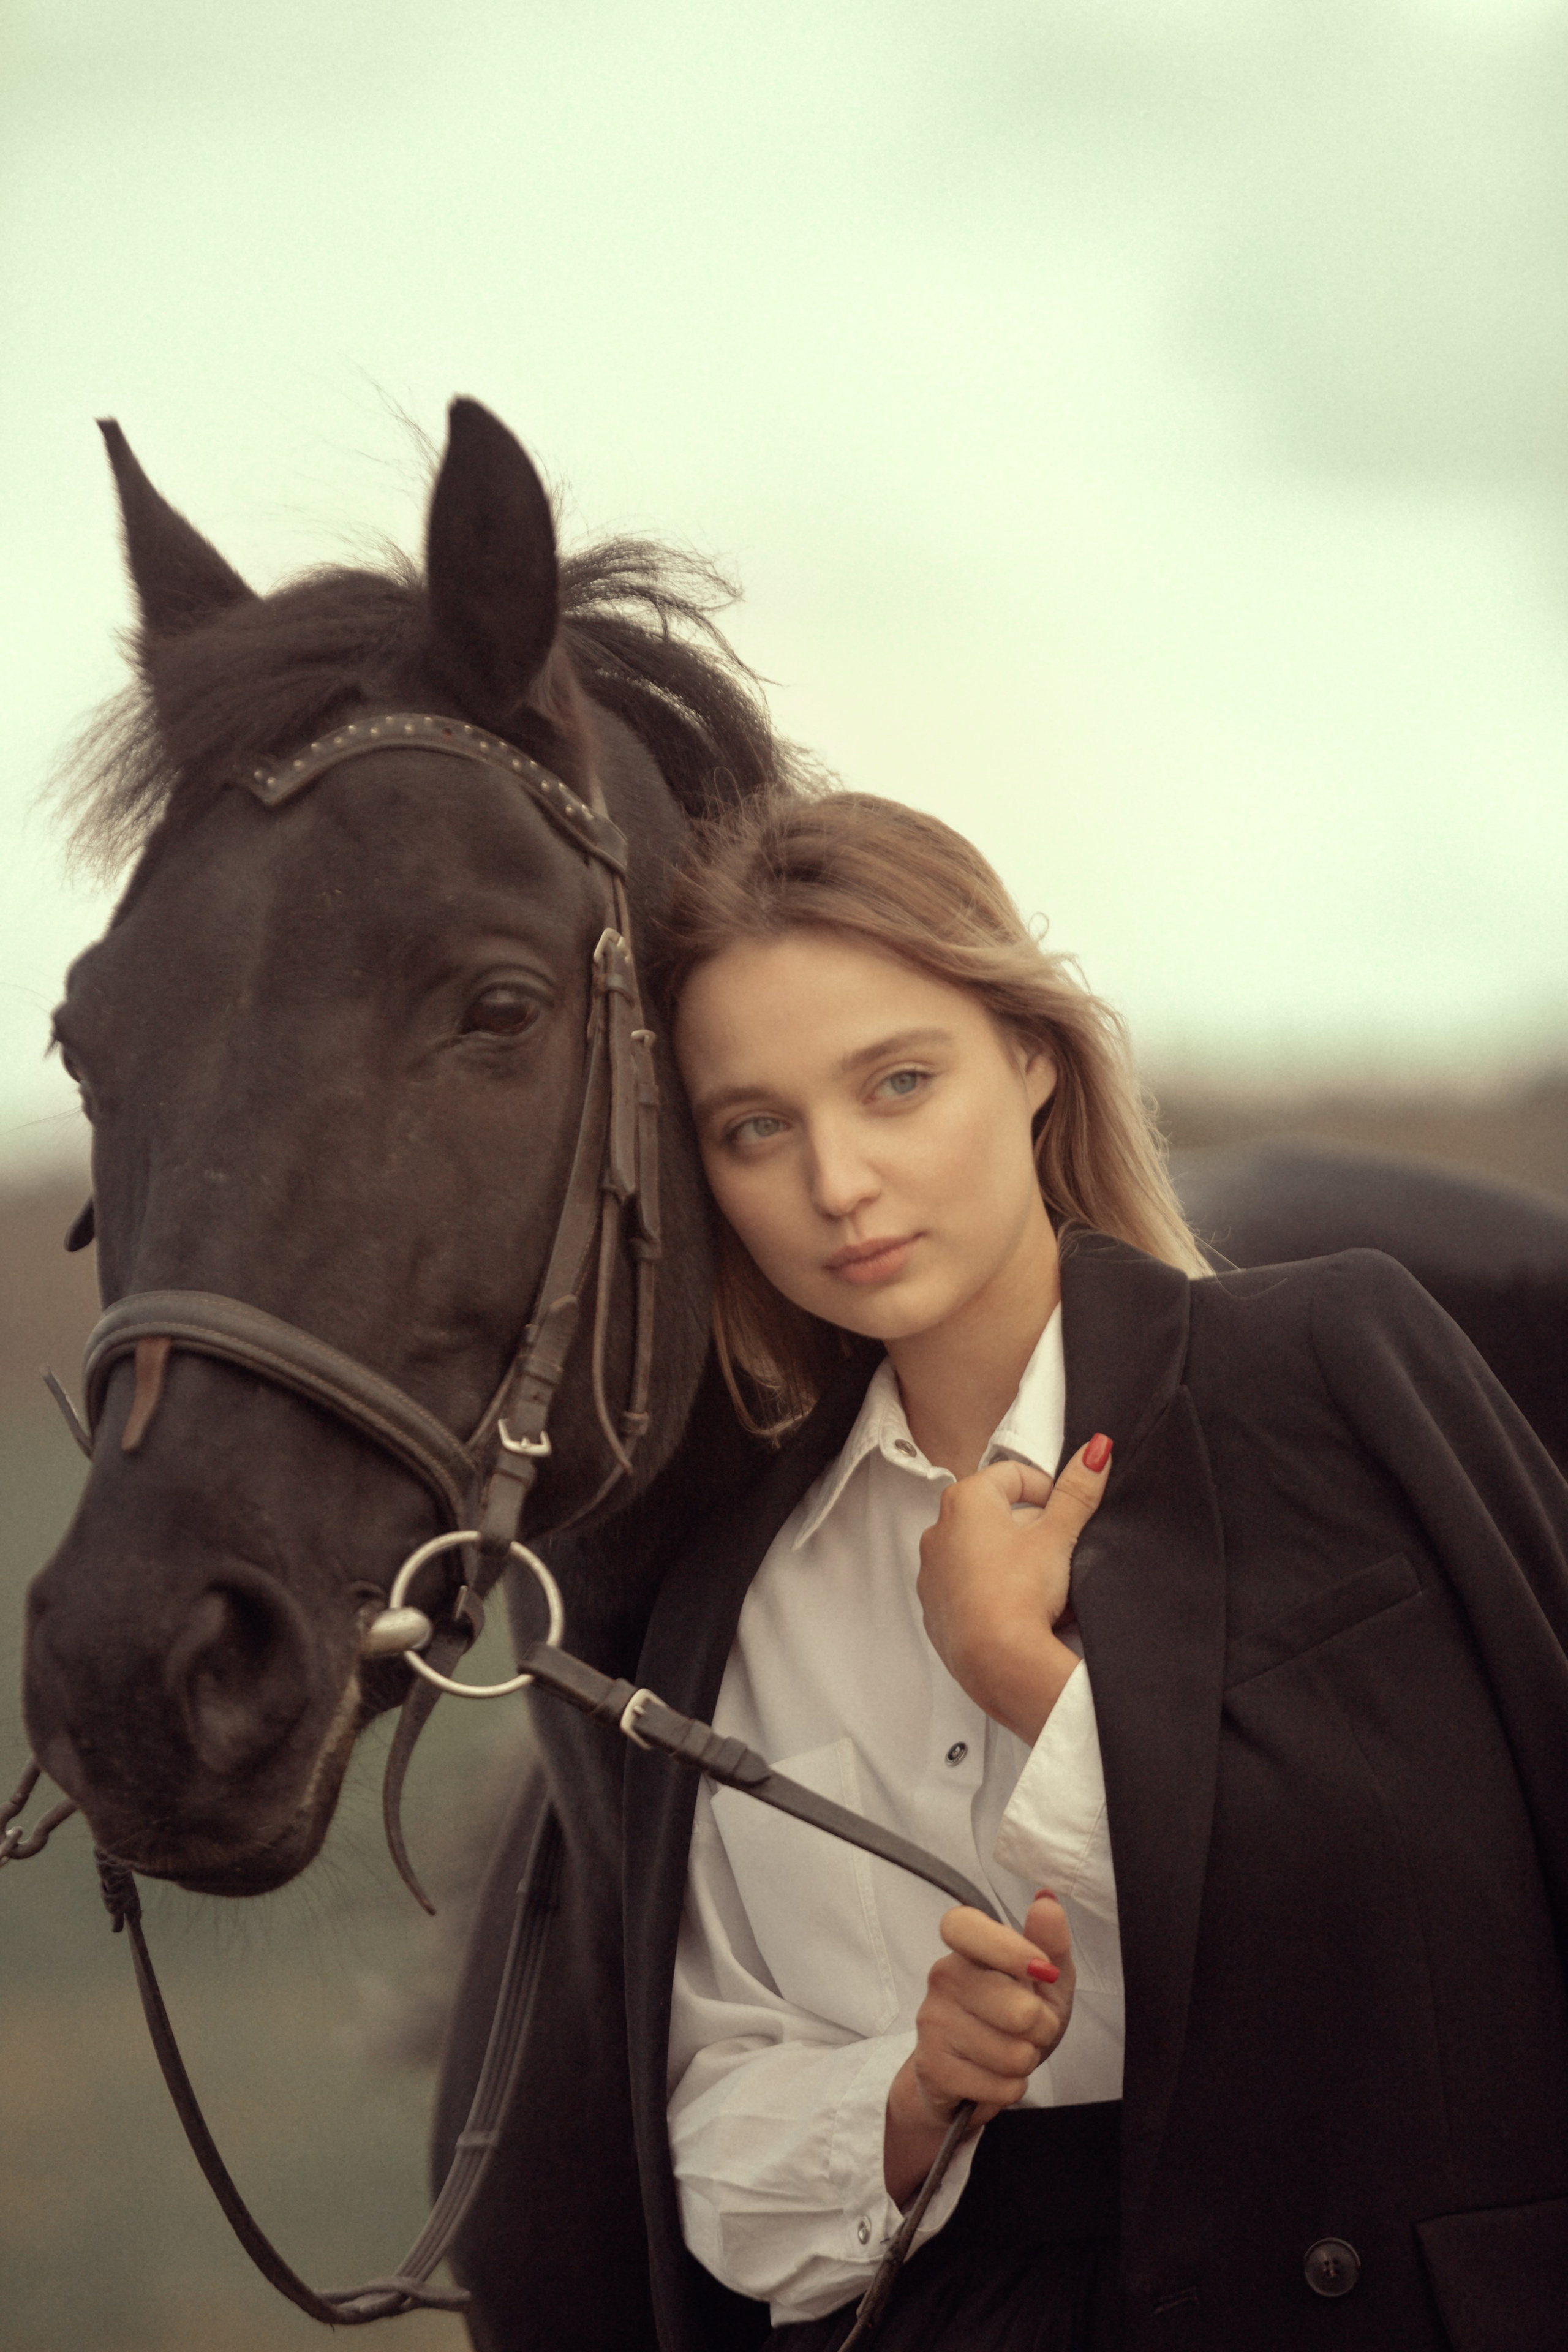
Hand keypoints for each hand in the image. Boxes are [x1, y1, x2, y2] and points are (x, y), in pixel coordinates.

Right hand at [884, 1893, 1072, 2203]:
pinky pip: (1000, 2085)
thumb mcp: (1044, 1982)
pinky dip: (1010, 2088)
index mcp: (968, 1947)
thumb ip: (1050, 1942)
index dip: (1008, 1948)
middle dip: (1042, 2028)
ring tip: (1009, 2053)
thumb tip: (1046, 1901)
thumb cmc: (1011, 2021)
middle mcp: (943, 1977)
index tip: (1042, 1970)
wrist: (968, 2078)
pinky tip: (994, 2077)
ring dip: (1025, 2061)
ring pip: (1013, 2054)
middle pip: (1018, 2010)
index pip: (965, 1927)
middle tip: (1030, 2029)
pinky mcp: (933, 2067)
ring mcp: (932, 2022)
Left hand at [916, 1438, 1111, 1743]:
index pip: (1011, 1474)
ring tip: (1046, 1586)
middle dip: (1032, 1529)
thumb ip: (1077, 1491)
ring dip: (1014, 1561)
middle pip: (996, 1514)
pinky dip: (995, 1592)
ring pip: (982, 1554)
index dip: (1046, 1488)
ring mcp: (933, 1574)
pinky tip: (1023, 1611)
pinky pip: (971, 1589)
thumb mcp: (1058, 1535)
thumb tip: (1095, 1451)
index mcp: (964, 1501)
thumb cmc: (1020, 1592)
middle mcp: (938, 1532)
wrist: (998, 1662)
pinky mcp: (936, 1610)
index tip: (1066, 1511)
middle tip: (1061, 1551)